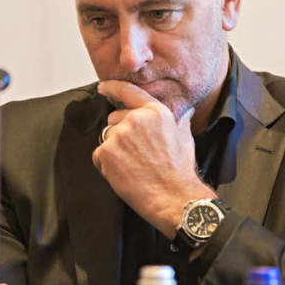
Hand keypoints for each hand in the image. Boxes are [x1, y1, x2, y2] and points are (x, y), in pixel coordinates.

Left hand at [93, 80, 215, 237]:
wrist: (173, 197)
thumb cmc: (180, 171)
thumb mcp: (184, 137)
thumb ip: (179, 119)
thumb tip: (185, 110)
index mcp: (155, 112)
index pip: (128, 92)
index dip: (112, 88)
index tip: (103, 87)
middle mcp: (135, 119)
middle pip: (114, 119)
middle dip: (120, 133)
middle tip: (138, 153)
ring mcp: (119, 135)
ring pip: (106, 137)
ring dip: (114, 150)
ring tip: (133, 165)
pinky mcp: (106, 152)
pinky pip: (98, 155)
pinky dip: (106, 165)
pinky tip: (124, 173)